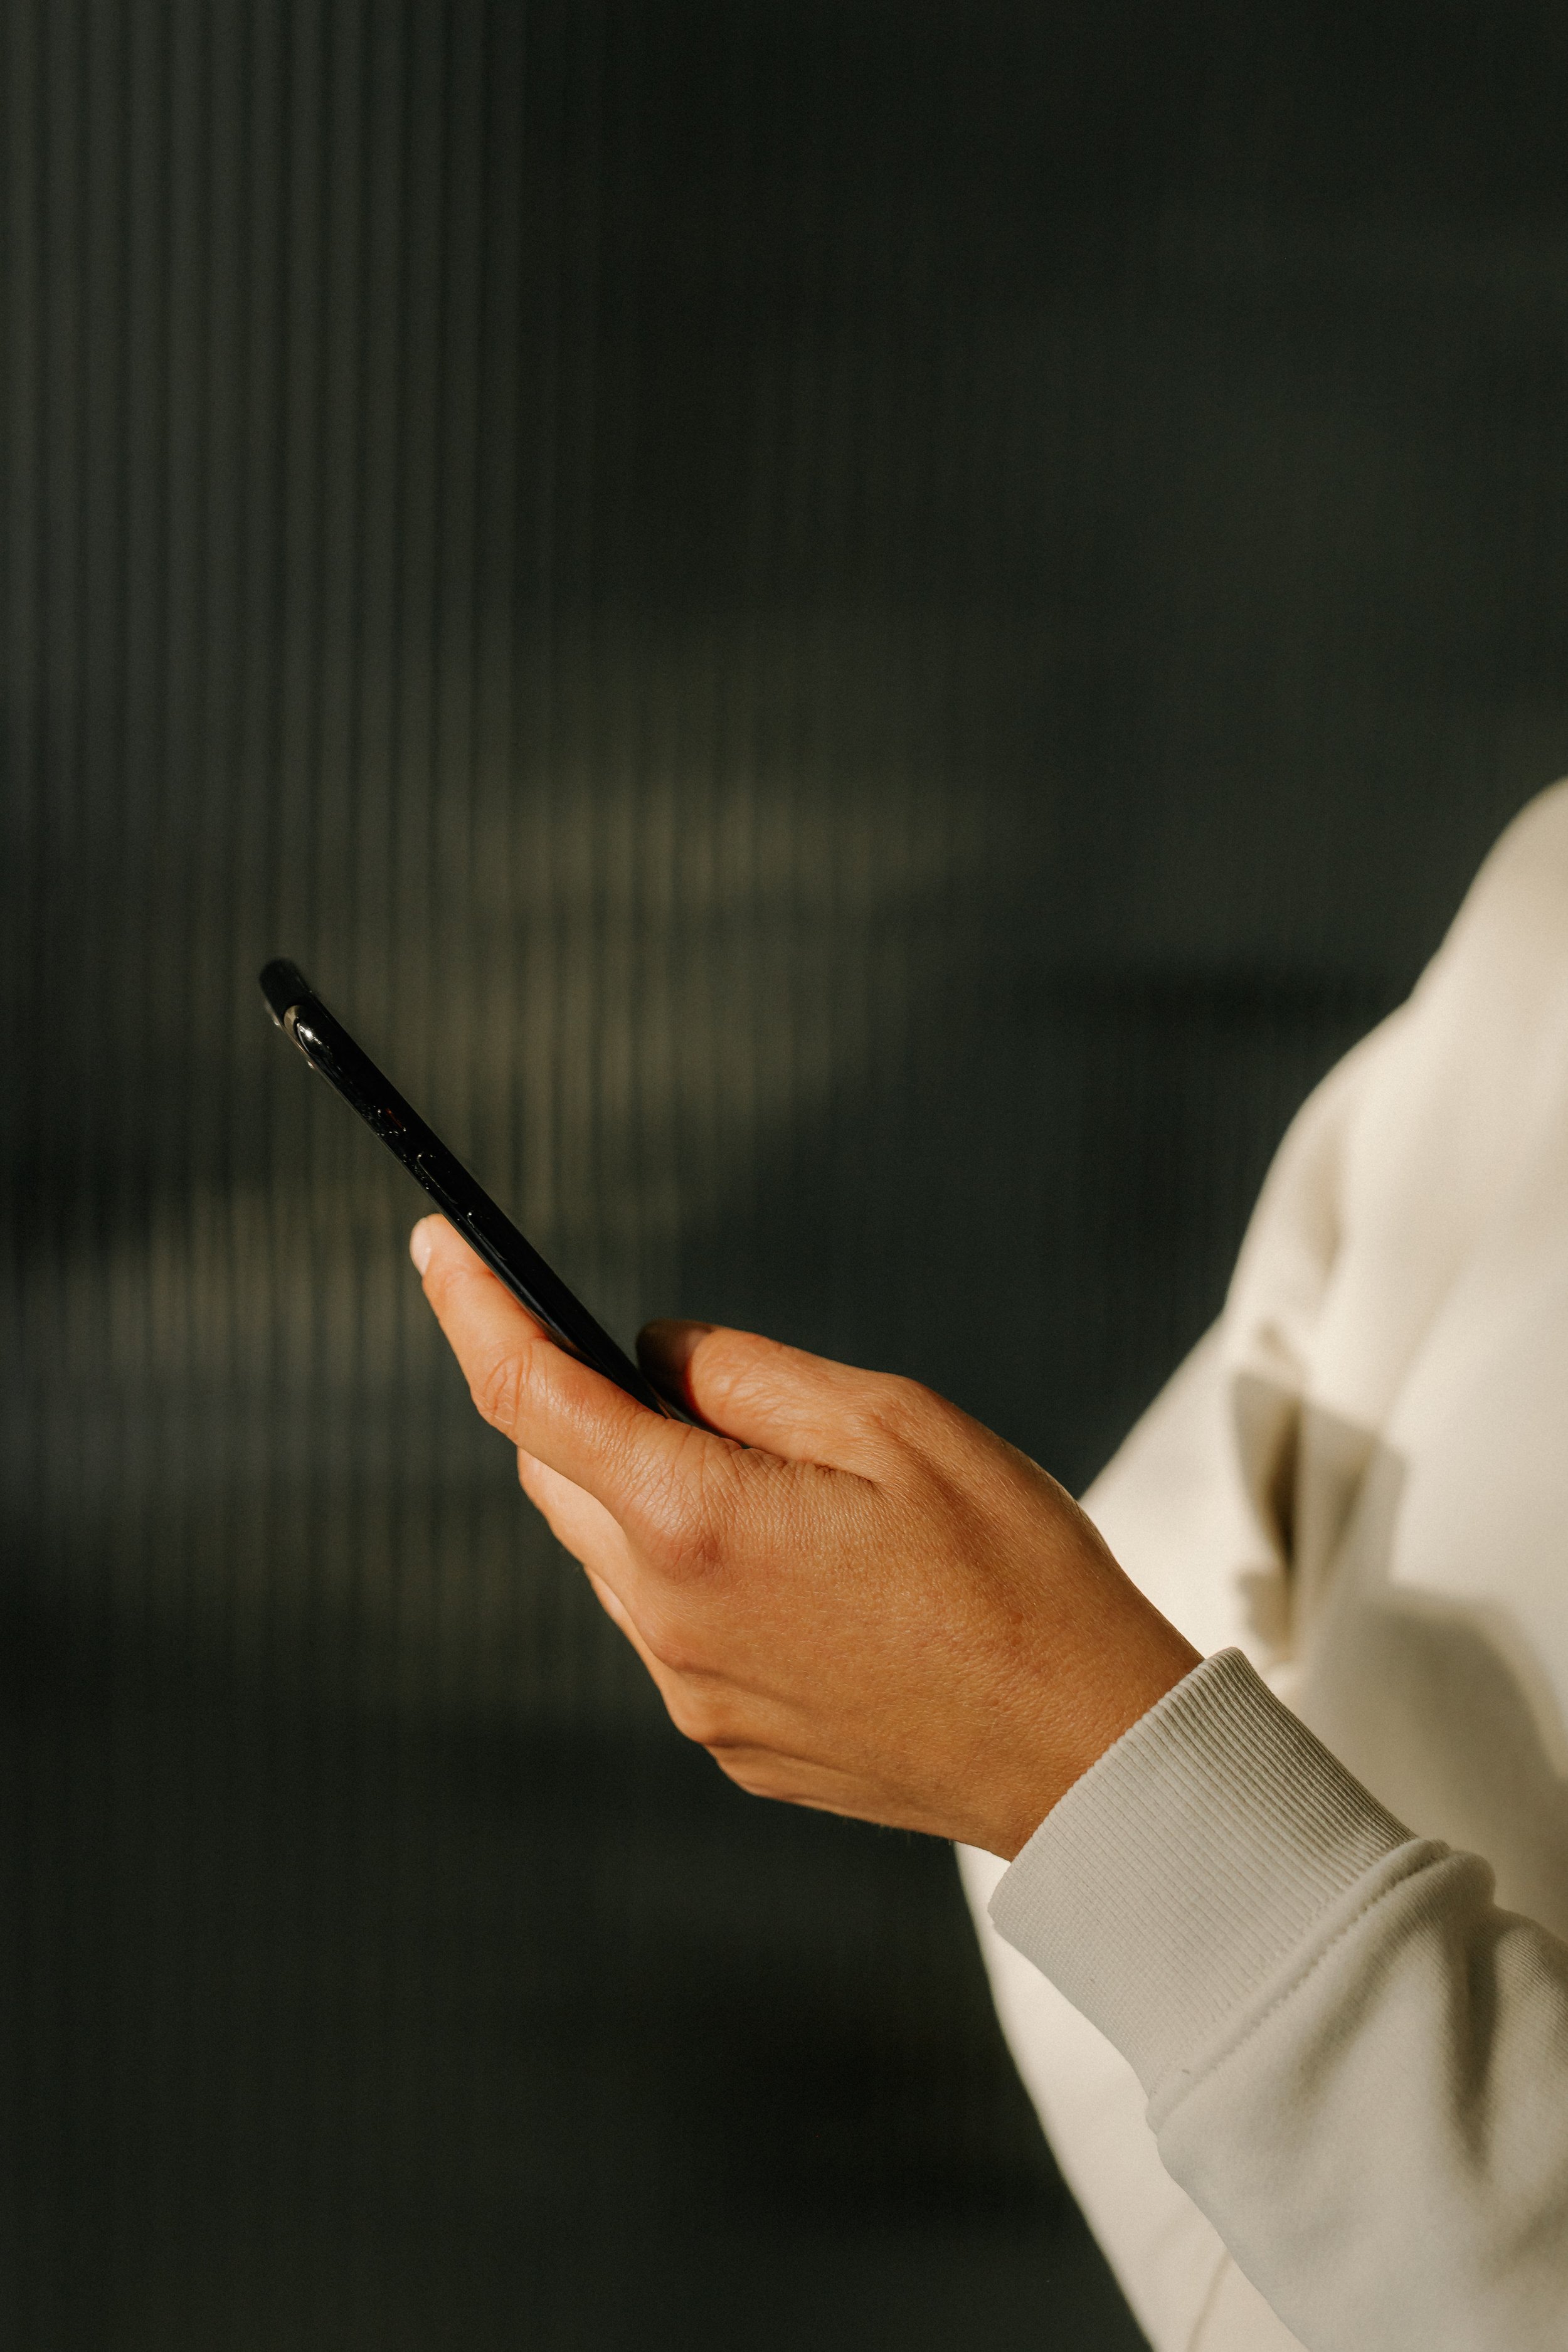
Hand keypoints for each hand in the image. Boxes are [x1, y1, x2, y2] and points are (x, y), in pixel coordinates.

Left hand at [411, 1216, 1199, 1857]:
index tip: (437, 1244)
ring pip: (615, 1556)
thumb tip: (650, 1357)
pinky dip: (703, 1574)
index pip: (529, 1396)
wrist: (1085, 1753)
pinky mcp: (730, 1743)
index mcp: (695, 1523)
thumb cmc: (1012, 1569)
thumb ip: (743, 1374)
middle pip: (560, 1477)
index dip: (473, 1308)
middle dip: (593, 1409)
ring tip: (804, 1497)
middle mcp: (665, 1621)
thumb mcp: (891, 1420)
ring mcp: (692, 1696)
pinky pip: (672, 1629)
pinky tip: (819, 1578)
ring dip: (656, 1498)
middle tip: (707, 1388)